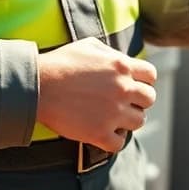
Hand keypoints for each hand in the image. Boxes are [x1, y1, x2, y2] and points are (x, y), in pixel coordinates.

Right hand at [35, 37, 156, 151]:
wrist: (37, 86)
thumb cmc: (60, 63)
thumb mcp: (89, 46)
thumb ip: (112, 53)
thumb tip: (124, 60)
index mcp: (122, 66)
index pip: (151, 75)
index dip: (143, 81)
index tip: (132, 85)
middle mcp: (122, 89)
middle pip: (149, 99)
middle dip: (138, 100)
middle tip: (122, 102)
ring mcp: (113, 113)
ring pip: (139, 121)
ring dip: (128, 120)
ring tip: (113, 118)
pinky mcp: (99, 133)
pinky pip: (119, 143)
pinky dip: (113, 140)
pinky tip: (103, 133)